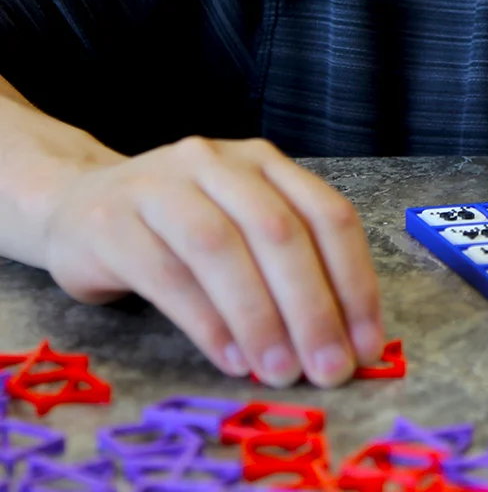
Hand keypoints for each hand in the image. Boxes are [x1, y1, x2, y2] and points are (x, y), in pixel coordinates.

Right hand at [41, 136, 382, 386]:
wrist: (76, 205)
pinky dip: (205, 321)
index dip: (354, 281)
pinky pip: (167, 274)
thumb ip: (287, 262)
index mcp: (264, 162)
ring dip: (259, 318)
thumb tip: (342, 337)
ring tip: (279, 370)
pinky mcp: (112, 223)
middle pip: (280, 232)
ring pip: (222, 250)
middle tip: (328, 367)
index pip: (327, 215)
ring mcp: (162, 186)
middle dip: (312, 307)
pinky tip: (230, 359)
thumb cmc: (176, 225)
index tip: (367, 342)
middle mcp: (218, 163)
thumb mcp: (240, 223)